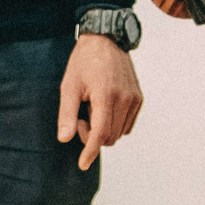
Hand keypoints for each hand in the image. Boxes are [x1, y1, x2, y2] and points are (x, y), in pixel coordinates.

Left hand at [57, 32, 143, 170]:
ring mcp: (134, 98)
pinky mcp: (139, 98)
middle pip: (109, 136)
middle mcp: (124, 99)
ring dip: (103, 131)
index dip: (90, 152)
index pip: (100, 133)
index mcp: (106, 96)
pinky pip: (127, 124)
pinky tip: (104, 110)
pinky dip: (114, 125)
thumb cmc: (84, 62)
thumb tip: (65, 139)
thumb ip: (67, 114)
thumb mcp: (69, 86)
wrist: (107, 40)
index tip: (83, 164)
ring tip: (92, 110)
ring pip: (119, 133)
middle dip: (92, 136)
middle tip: (80, 118)